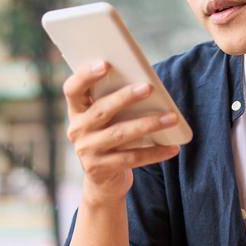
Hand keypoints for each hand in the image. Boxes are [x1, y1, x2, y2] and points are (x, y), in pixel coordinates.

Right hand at [63, 60, 180, 206]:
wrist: (104, 181)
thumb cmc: (110, 138)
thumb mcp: (107, 120)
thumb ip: (115, 102)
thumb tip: (146, 84)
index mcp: (76, 111)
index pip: (72, 89)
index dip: (85, 75)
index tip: (105, 64)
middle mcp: (77, 130)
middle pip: (101, 110)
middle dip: (126, 97)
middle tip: (149, 87)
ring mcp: (87, 152)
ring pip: (120, 134)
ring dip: (148, 124)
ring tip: (171, 118)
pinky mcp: (100, 170)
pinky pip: (132, 158)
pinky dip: (154, 152)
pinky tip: (173, 147)